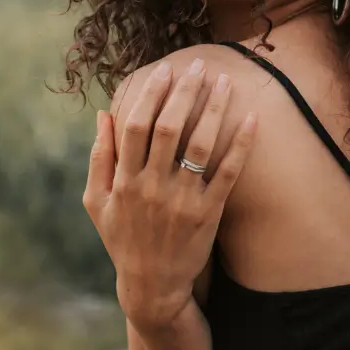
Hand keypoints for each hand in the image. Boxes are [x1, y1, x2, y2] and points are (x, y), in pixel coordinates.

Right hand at [82, 60, 256, 328]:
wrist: (152, 286)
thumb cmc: (123, 239)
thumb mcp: (96, 202)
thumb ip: (99, 158)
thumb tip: (104, 114)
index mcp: (123, 180)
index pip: (137, 125)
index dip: (151, 94)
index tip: (165, 70)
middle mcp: (151, 187)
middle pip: (169, 127)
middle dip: (185, 92)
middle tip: (199, 64)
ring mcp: (181, 200)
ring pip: (200, 145)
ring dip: (214, 109)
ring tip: (226, 81)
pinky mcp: (208, 214)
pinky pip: (228, 173)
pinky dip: (241, 144)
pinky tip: (253, 118)